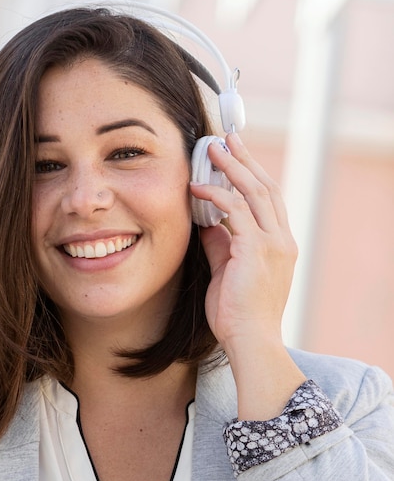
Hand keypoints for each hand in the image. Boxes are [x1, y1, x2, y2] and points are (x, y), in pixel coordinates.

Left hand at [190, 133, 304, 418]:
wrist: (250, 341)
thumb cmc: (237, 314)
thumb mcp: (226, 272)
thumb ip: (219, 245)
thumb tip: (207, 223)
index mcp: (279, 244)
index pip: (267, 200)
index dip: (250, 175)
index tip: (234, 157)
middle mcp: (282, 238)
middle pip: (264, 187)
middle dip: (244, 160)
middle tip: (225, 139)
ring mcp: (273, 243)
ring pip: (255, 192)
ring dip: (232, 167)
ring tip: (212, 148)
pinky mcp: (257, 249)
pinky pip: (236, 211)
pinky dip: (217, 195)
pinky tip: (198, 188)